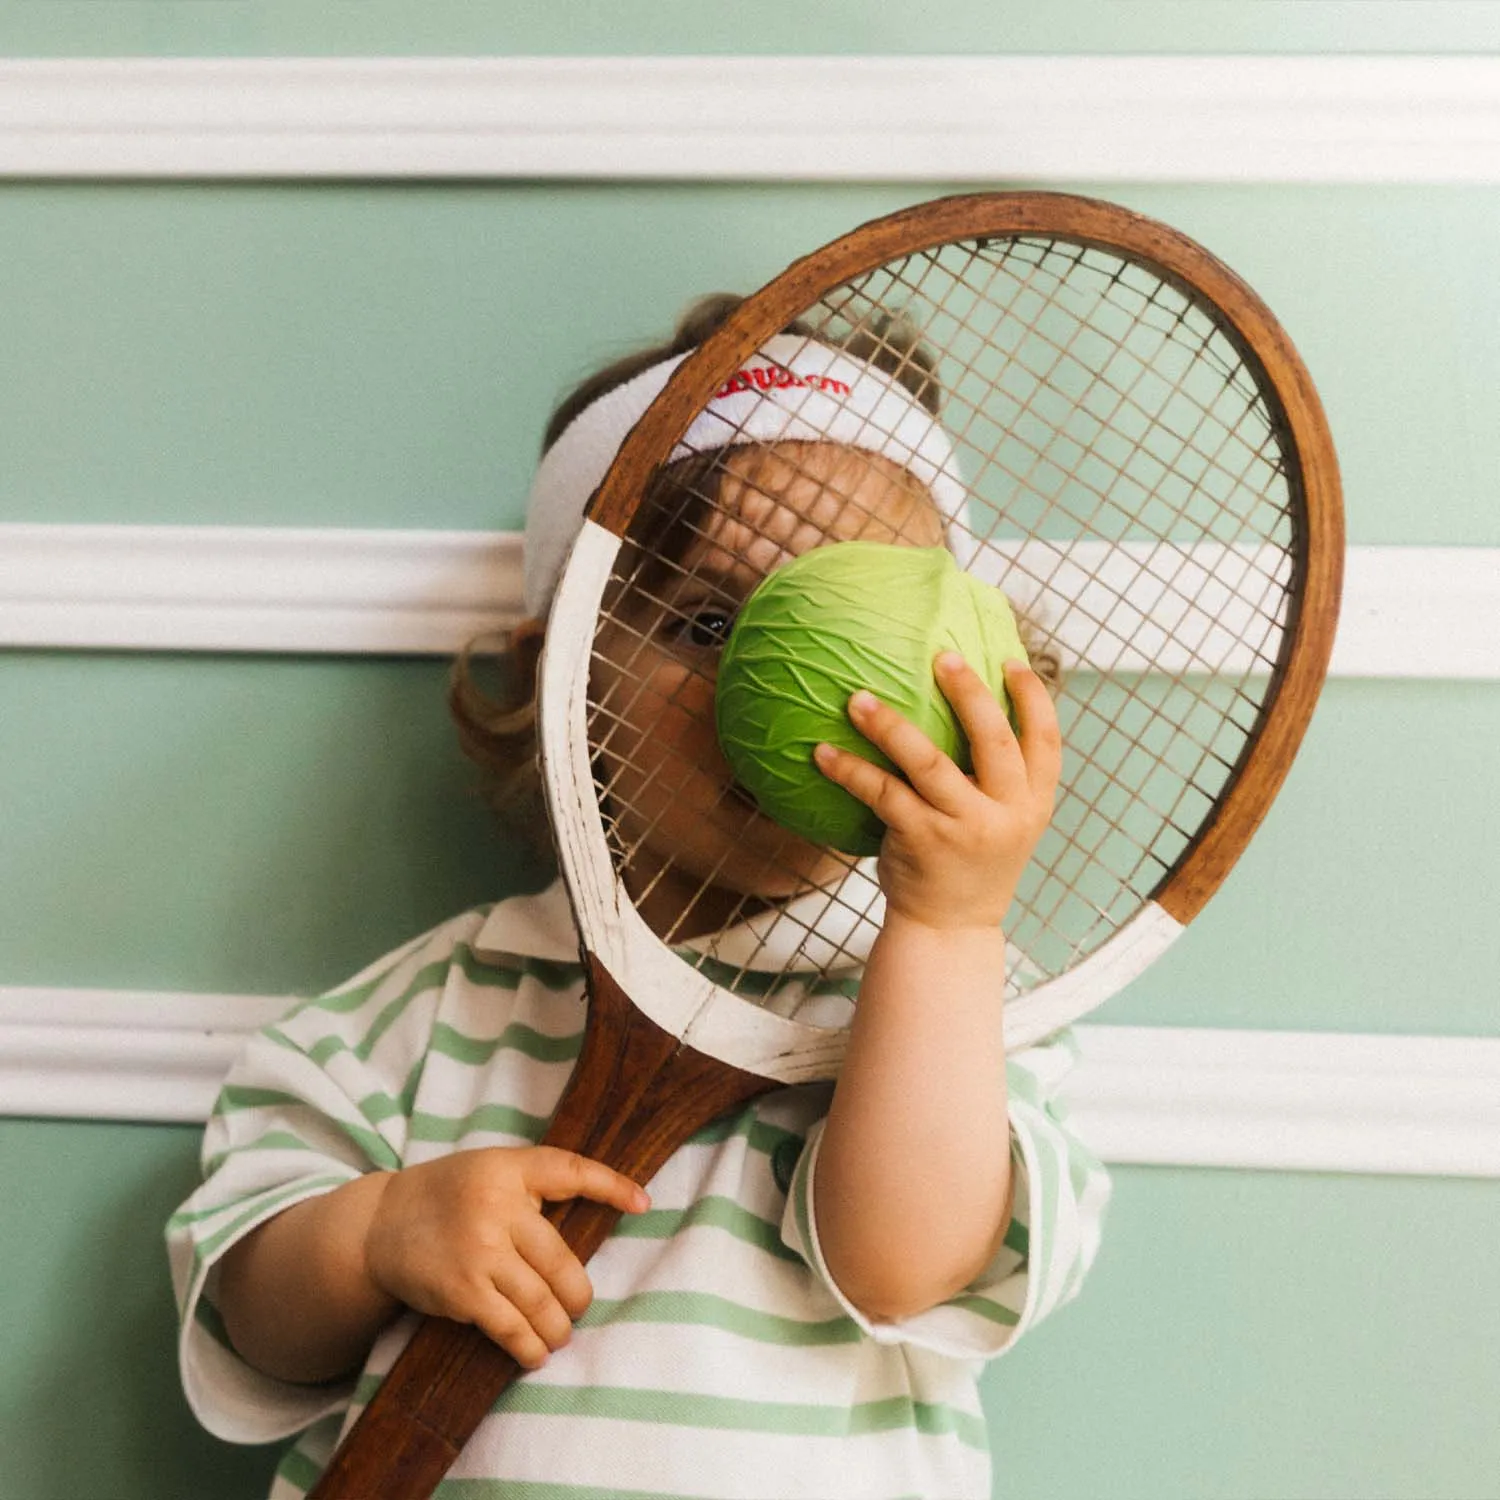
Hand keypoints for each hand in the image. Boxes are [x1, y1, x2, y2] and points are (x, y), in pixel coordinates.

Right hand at [364, 1146, 648, 1368]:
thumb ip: (532, 1189)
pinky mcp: (462, 1291)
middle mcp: (496, 1206)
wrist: (378, 1225)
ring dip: (558, 1327)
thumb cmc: (448, 1197)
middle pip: (562, 1259)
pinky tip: (536, 1354)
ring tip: (561, 1335)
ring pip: (541, 1300)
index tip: (644, 1202)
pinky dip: (529, 1346)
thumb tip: (592, 1223)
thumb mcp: (490, 1171)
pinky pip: (509, 1326)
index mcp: (509, 1168)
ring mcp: (479, 1250)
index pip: (570, 1169)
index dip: (611, 1185)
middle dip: (578, 1294)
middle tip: (580, 1306)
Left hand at [813, 654, 1060, 930]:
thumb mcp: (1002, 824)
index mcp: (1033, 805)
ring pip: (929, 763)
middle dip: (970, 694)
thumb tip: (967, 708)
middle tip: (942, 656)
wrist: (949, 931)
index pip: (1046, 743)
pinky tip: (823, 752)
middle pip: (993, 741)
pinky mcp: (923, 842)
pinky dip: (850, 770)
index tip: (1013, 660)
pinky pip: (883, 793)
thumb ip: (997, 780)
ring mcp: (965, 829)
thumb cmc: (967, 863)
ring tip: (859, 698)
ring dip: (891, 726)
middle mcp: (1006, 814)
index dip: (1034, 699)